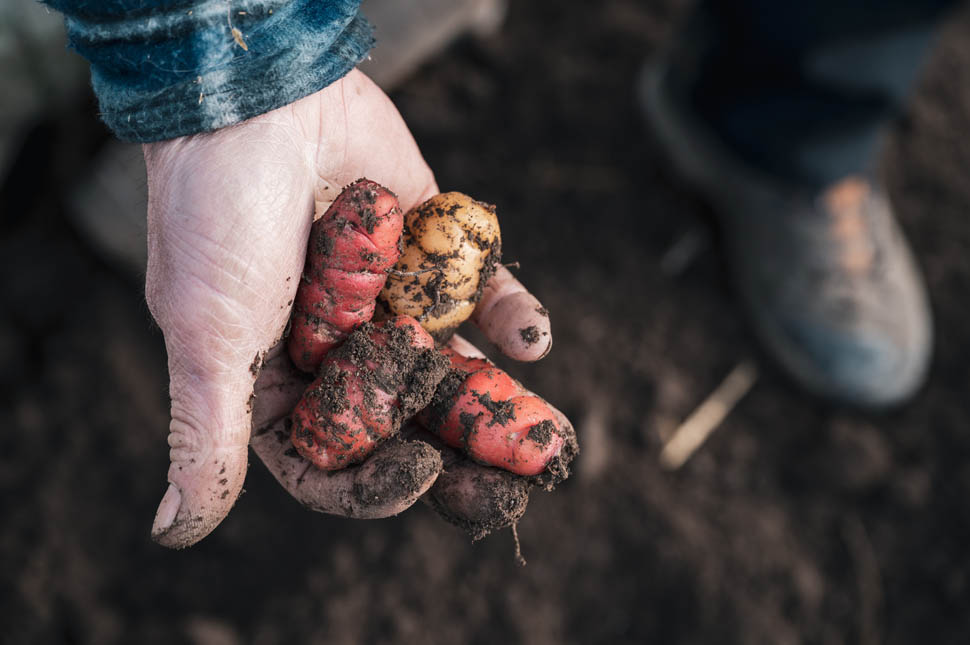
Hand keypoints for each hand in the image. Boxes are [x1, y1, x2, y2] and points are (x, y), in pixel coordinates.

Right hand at [144, 69, 557, 547]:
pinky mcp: (429, 254)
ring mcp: (388, 303)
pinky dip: (507, 315)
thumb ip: (205, 434)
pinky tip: (532, 343)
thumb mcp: (204, 335)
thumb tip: (169, 532)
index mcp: (276, 382)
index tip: (422, 475)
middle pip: (406, 426)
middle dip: (462, 457)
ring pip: (451, 370)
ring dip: (503, 406)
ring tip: (554, 440)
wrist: (258, 96)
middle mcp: (336, 351)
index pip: (332, 461)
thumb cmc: (216, 214)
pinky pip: (476, 295)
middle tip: (516, 489)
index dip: (376, 485)